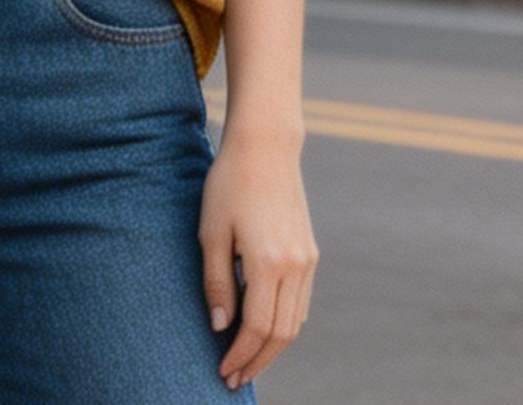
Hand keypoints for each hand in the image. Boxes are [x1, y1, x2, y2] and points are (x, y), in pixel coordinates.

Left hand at [198, 134, 318, 390]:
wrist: (265, 146)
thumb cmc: (230, 183)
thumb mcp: (211, 231)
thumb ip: (216, 283)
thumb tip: (221, 327)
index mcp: (268, 262)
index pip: (256, 328)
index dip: (241, 355)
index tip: (224, 373)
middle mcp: (295, 266)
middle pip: (281, 333)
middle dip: (258, 360)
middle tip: (234, 377)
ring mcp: (307, 259)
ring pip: (295, 321)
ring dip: (273, 346)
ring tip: (247, 359)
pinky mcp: (310, 251)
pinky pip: (301, 302)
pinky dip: (284, 323)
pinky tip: (264, 328)